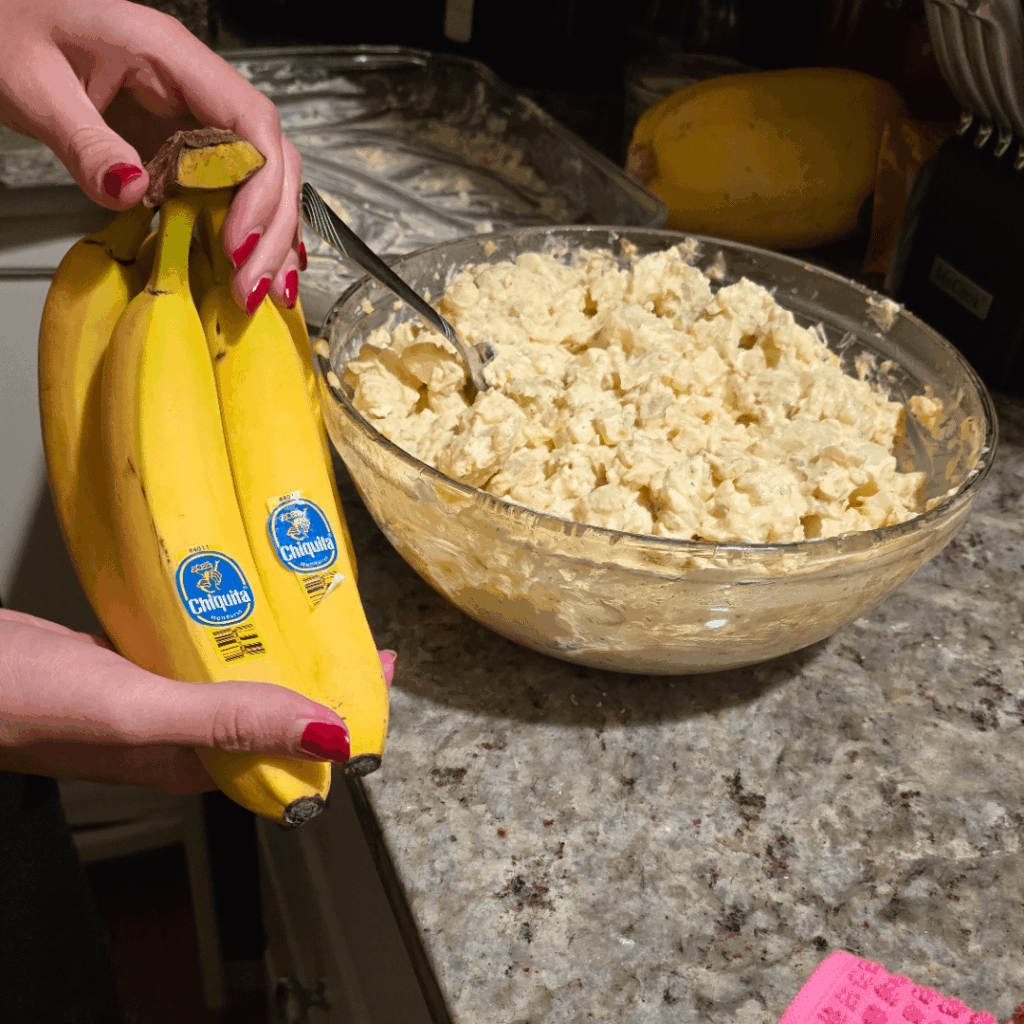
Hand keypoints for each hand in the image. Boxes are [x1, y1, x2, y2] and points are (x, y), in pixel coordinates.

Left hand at [0, 0, 300, 311]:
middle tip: (250, 283)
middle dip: (270, 227)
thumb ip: (85, 141)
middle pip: (268, 158)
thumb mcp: (34, 84)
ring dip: (266, 237)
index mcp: (168, 53)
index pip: (250, 120)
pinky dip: (246, 229)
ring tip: (258, 289)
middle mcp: (193, 84)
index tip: (238, 240)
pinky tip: (253, 263)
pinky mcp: (178, 142)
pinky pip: (229, 186)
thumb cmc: (7, 29)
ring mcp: (190, 114)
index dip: (259, 186)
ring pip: (259, 177)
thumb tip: (131, 192)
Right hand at [0, 610, 395, 793]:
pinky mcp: (137, 663)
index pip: (292, 751)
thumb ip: (230, 722)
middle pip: (276, 712)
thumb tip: (327, 736)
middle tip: (360, 636)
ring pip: (243, 678)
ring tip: (319, 612)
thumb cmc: (22, 698)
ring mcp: (160, 698)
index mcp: (195, 762)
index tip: (379, 673)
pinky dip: (234, 629)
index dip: (343, 717)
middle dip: (323, 678)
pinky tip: (247, 602)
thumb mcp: (139, 710)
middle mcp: (184, 736)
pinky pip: (204, 650)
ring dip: (283, 651)